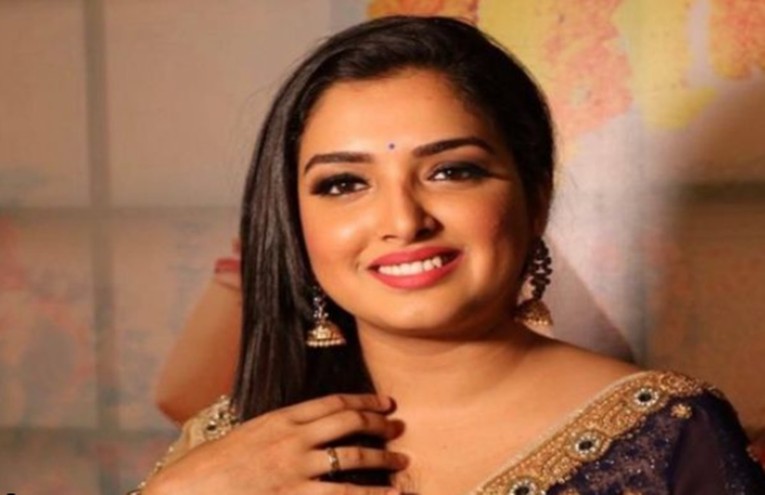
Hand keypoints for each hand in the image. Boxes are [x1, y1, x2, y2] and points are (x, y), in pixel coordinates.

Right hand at [144, 394, 406, 494]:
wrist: (186, 490)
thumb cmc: (210, 467)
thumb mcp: (245, 436)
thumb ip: (277, 430)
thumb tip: (305, 428)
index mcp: (280, 418)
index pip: (332, 402)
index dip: (363, 400)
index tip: (383, 402)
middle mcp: (293, 439)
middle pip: (348, 423)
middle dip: (378, 424)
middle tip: (397, 428)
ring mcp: (295, 469)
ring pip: (353, 458)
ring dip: (382, 459)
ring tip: (402, 461)